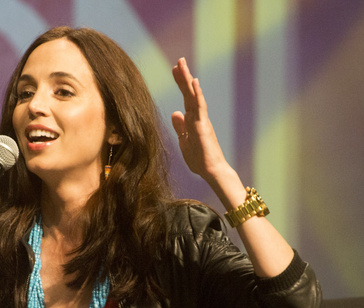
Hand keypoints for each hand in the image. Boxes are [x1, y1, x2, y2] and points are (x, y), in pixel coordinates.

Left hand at [171, 58, 232, 182]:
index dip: (180, 84)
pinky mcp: (203, 125)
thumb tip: (175, 113)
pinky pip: (200, 107)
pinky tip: (194, 82)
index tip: (174, 70)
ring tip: (182, 65)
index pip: (185, 98)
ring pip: (194, 96)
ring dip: (188, 80)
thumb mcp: (184, 140)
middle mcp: (198, 117)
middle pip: (189, 93)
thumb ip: (180, 127)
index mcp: (192, 120)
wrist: (211, 170)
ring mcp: (201, 119)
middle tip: (178, 60)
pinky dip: (197, 94)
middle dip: (183, 77)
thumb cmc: (199, 159)